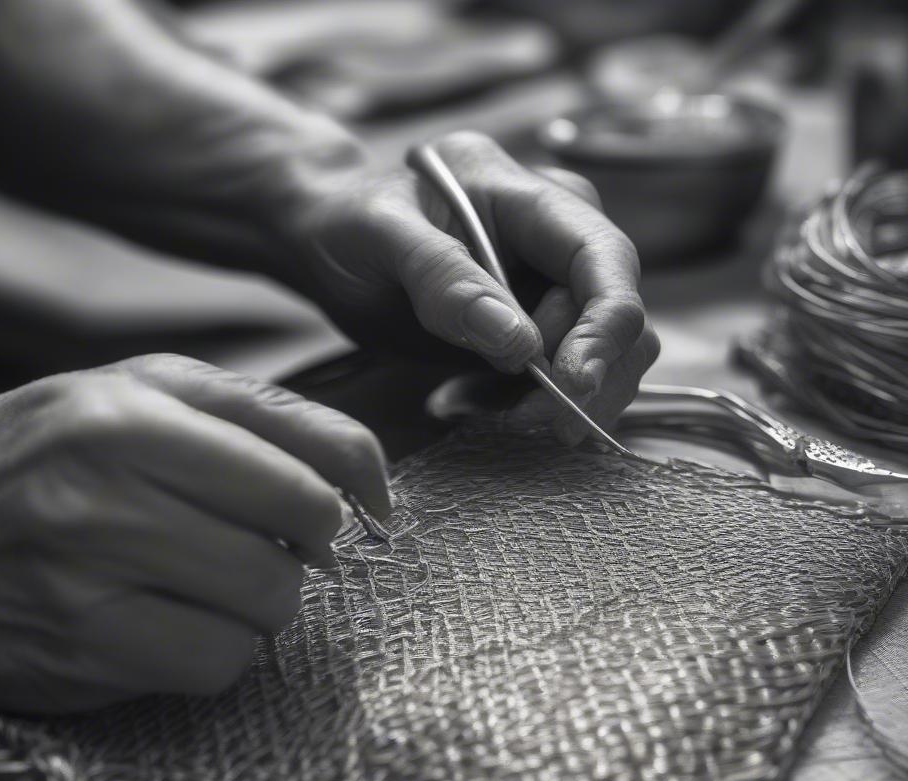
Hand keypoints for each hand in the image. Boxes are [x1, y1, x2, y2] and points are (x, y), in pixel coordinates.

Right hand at [0, 355, 388, 712]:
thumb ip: (259, 413)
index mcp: (130, 413)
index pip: (309, 465)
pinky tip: (179, 623)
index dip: (347, 496)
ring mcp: (93, 580)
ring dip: (262, 601)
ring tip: (212, 580)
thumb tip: (369, 478)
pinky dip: (220, 650)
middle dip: (302, 549)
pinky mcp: (85, 654)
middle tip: (261, 542)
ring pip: (268, 607)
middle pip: (299, 539)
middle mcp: (109, 493)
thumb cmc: (41, 457)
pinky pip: (218, 665)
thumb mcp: (138, 391)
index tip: (344, 513)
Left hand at [289, 131, 658, 444]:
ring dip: (548, 403)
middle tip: (513, 418)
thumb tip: (520, 344)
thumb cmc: (350, 221)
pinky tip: (460, 401)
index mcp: (534, 197)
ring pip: (600, 361)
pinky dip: (520, 409)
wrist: (329, 242)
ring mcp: (550, 291)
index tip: (573, 384)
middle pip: (616, 322)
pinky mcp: (532, 335)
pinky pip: (556, 385)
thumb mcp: (381, 235)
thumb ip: (444, 280)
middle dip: (577, 380)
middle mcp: (559, 243)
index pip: (606, 260)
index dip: (606, 328)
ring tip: (463, 403)